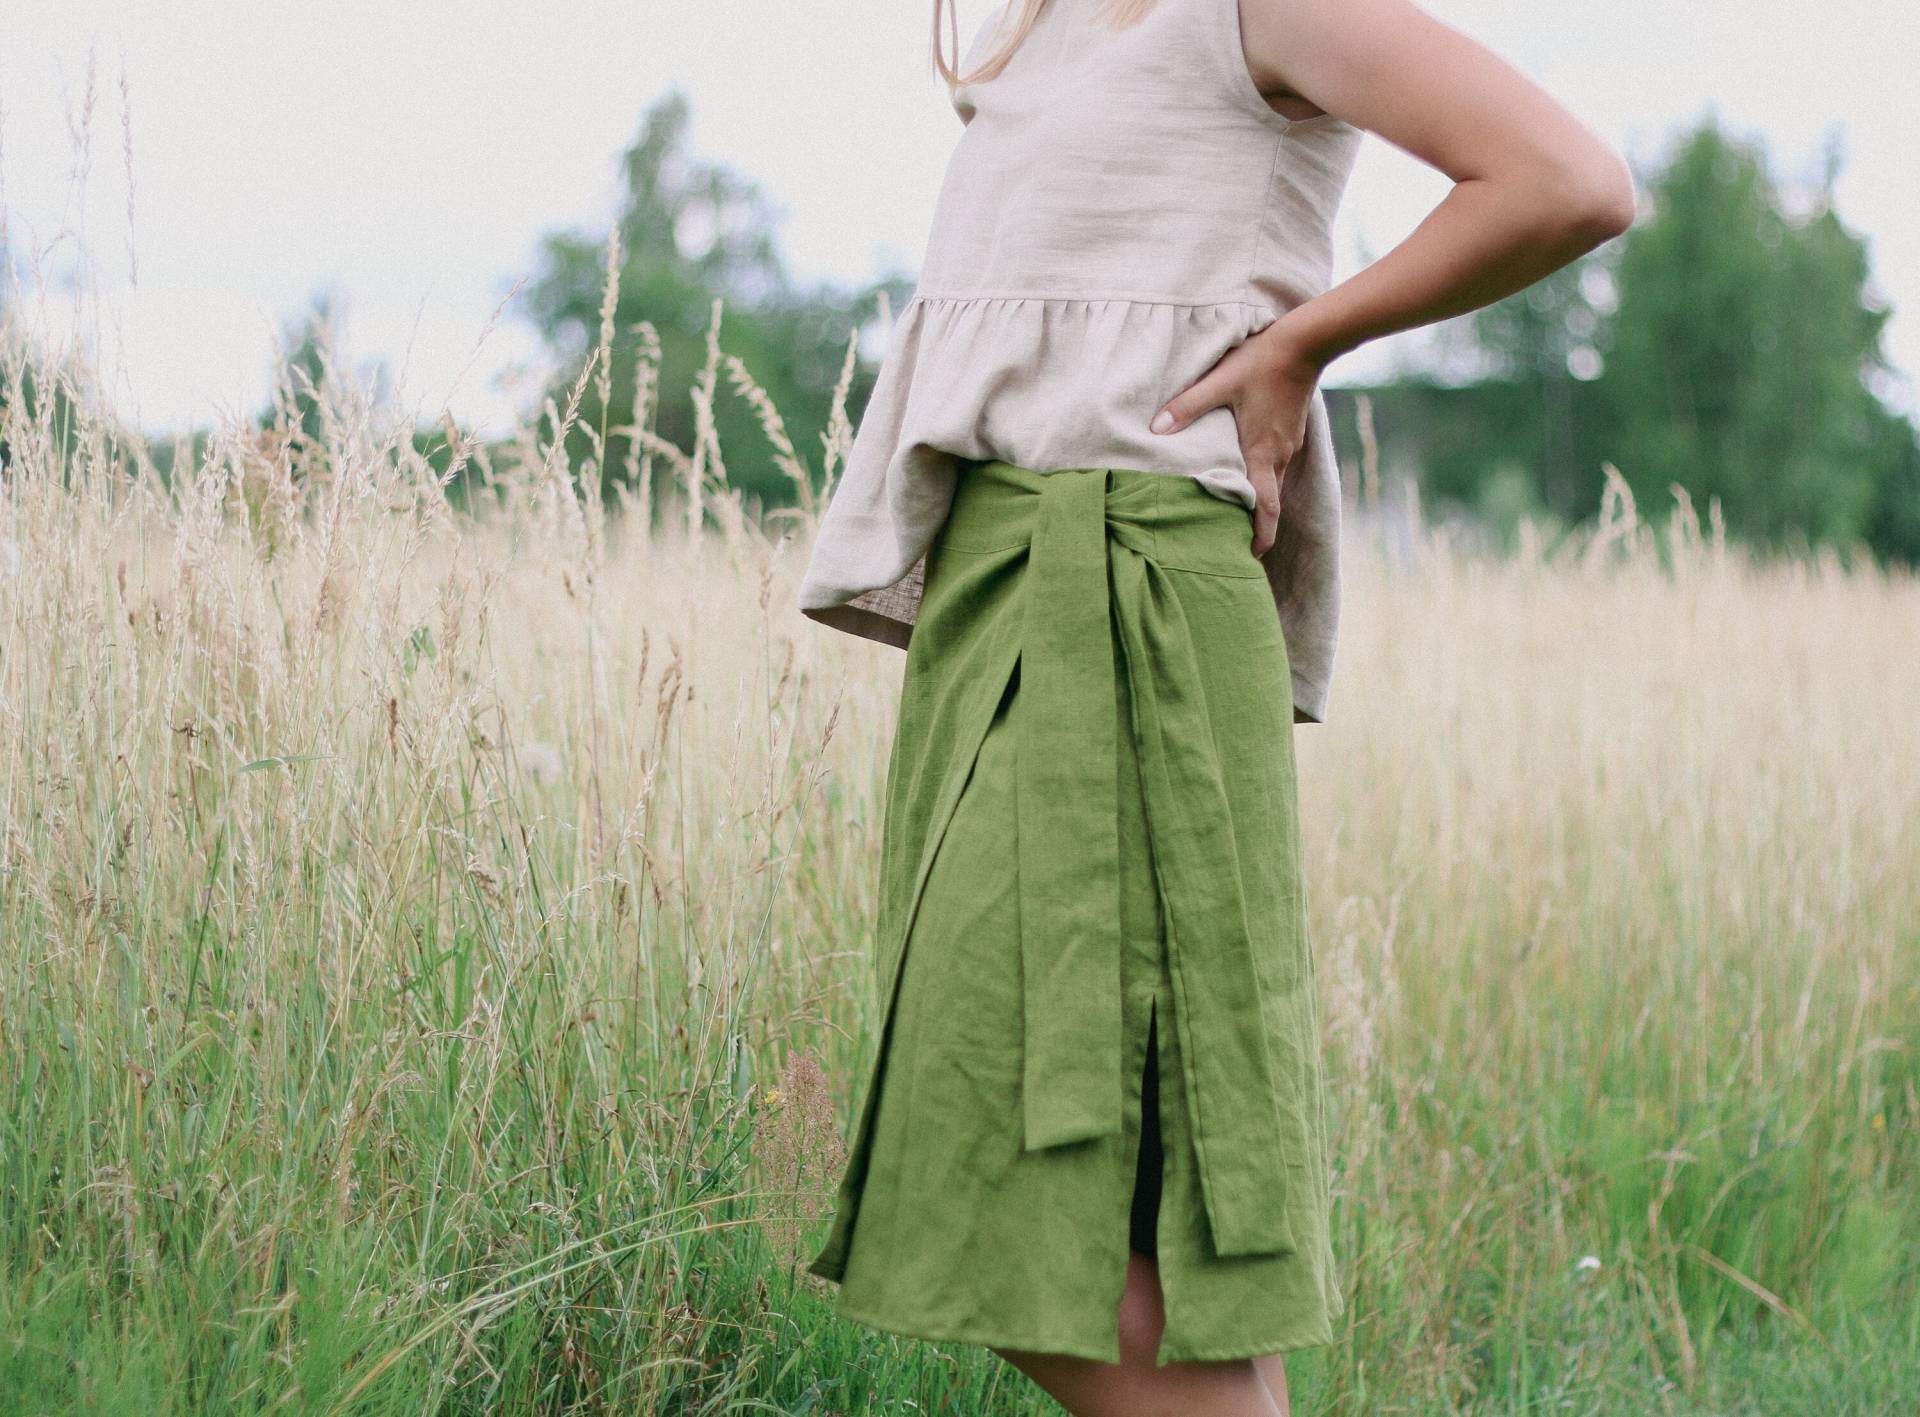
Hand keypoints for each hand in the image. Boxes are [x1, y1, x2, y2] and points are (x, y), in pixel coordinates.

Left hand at [1148, 318, 1327, 558]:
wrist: (1306, 342)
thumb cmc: (1262, 362)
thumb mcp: (1220, 382)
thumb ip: (1187, 406)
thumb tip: (1155, 429)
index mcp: (1262, 452)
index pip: (1266, 506)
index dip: (1261, 534)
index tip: (1251, 555)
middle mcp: (1278, 454)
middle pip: (1268, 500)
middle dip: (1254, 523)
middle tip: (1234, 541)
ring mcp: (1287, 443)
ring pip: (1270, 480)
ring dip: (1256, 499)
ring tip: (1234, 510)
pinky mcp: (1290, 431)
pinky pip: (1275, 462)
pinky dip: (1260, 475)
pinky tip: (1244, 469)